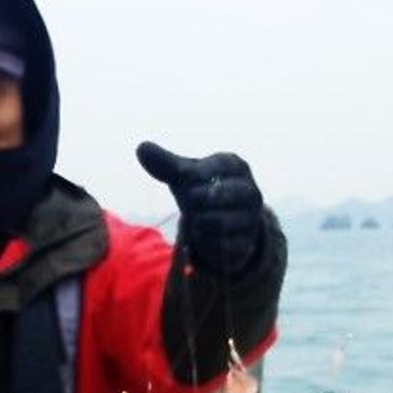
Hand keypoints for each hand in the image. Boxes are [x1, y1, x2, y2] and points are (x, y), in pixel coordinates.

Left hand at [137, 140, 263, 275]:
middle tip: (191, 200)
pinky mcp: (246, 243)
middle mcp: (249, 191)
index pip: (217, 166)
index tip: (182, 178)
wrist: (222, 225)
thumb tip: (141, 147)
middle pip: (221, 194)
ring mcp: (250, 218)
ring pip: (222, 222)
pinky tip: (203, 236)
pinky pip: (223, 245)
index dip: (195, 174)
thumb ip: (165, 164)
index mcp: (236, 166)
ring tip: (198, 219)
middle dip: (199, 199)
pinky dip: (207, 242)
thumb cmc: (203, 190)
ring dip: (201, 222)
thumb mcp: (184, 177)